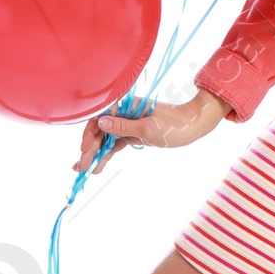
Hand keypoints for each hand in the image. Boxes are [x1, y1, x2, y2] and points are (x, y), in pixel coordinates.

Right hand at [73, 88, 229, 173]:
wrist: (194, 126)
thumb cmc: (174, 125)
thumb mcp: (148, 128)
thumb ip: (123, 127)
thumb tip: (100, 122)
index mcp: (126, 105)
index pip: (100, 117)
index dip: (90, 133)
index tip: (85, 149)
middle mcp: (124, 112)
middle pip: (101, 130)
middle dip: (90, 148)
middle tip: (80, 166)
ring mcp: (128, 123)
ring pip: (107, 139)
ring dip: (95, 153)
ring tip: (84, 169)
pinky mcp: (133, 133)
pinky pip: (116, 144)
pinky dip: (107, 154)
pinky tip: (98, 166)